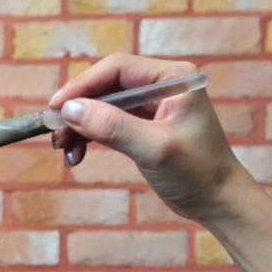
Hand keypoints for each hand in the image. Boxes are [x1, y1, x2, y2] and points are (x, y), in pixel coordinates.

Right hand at [49, 53, 251, 222]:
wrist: (219, 202)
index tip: (55, 108)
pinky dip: (90, 137)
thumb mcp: (153, 148)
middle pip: (105, 86)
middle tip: (53, 132)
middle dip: (77, 109)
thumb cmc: (198, 172)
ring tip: (62, 149)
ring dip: (79, 126)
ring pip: (102, 106)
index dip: (82, 86)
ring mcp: (152, 106)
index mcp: (172, 78)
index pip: (116, 69)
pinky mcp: (144, 127)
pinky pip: (108, 124)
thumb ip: (112, 126)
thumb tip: (70, 110)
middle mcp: (161, 85)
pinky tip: (77, 155)